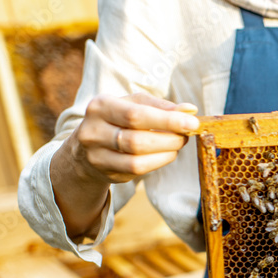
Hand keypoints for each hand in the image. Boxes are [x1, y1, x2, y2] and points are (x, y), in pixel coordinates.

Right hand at [50, 93, 198, 237]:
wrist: (85, 148)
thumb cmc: (117, 120)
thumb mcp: (134, 104)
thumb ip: (161, 106)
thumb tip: (190, 110)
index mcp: (100, 106)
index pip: (136, 115)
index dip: (167, 120)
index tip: (192, 122)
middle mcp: (93, 131)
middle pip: (137, 140)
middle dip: (169, 138)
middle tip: (186, 134)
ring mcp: (96, 155)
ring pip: (137, 160)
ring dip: (166, 152)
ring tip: (178, 143)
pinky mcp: (105, 172)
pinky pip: (137, 171)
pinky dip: (158, 162)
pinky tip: (167, 154)